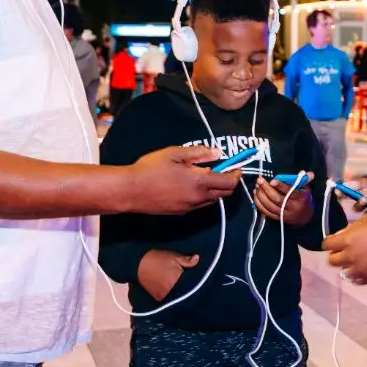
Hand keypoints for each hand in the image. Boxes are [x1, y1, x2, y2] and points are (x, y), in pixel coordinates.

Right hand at [123, 146, 237, 214]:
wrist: (131, 191)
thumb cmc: (151, 168)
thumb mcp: (175, 153)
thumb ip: (199, 153)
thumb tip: (218, 153)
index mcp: (199, 182)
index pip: (228, 182)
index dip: (236, 174)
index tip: (235, 166)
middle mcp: (198, 198)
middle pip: (224, 194)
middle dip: (229, 183)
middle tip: (224, 170)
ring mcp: (190, 208)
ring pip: (212, 201)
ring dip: (216, 190)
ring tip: (206, 176)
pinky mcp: (181, 212)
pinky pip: (200, 205)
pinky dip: (203, 196)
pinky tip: (192, 186)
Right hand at [137, 249, 199, 300]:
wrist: (138, 264)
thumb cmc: (158, 259)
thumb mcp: (174, 257)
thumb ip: (187, 260)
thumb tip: (198, 259)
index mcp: (177, 280)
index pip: (191, 284)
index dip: (196, 282)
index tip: (200, 280)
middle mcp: (171, 291)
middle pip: (185, 292)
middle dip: (189, 289)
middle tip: (194, 285)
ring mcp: (164, 296)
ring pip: (177, 297)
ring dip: (181, 293)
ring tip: (184, 289)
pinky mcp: (158, 298)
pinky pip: (169, 299)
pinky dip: (173, 296)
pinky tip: (175, 292)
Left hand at [255, 176, 313, 224]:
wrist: (305, 217)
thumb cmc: (304, 199)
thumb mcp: (307, 189)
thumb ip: (305, 180)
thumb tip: (309, 173)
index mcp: (300, 199)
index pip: (290, 192)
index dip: (281, 187)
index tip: (272, 181)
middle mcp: (292, 207)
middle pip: (278, 199)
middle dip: (267, 189)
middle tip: (259, 180)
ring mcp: (284, 214)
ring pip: (270, 206)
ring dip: (261, 196)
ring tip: (256, 187)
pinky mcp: (278, 218)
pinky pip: (266, 212)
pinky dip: (259, 204)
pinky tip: (256, 196)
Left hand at [321, 212, 366, 284]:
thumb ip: (355, 226)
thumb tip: (347, 232)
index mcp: (347, 240)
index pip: (326, 244)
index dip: (329, 242)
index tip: (335, 240)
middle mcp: (349, 256)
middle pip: (331, 261)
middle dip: (335, 255)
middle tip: (344, 251)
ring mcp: (358, 269)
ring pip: (342, 272)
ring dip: (346, 266)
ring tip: (355, 261)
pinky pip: (356, 280)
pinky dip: (356, 276)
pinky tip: (362, 269)